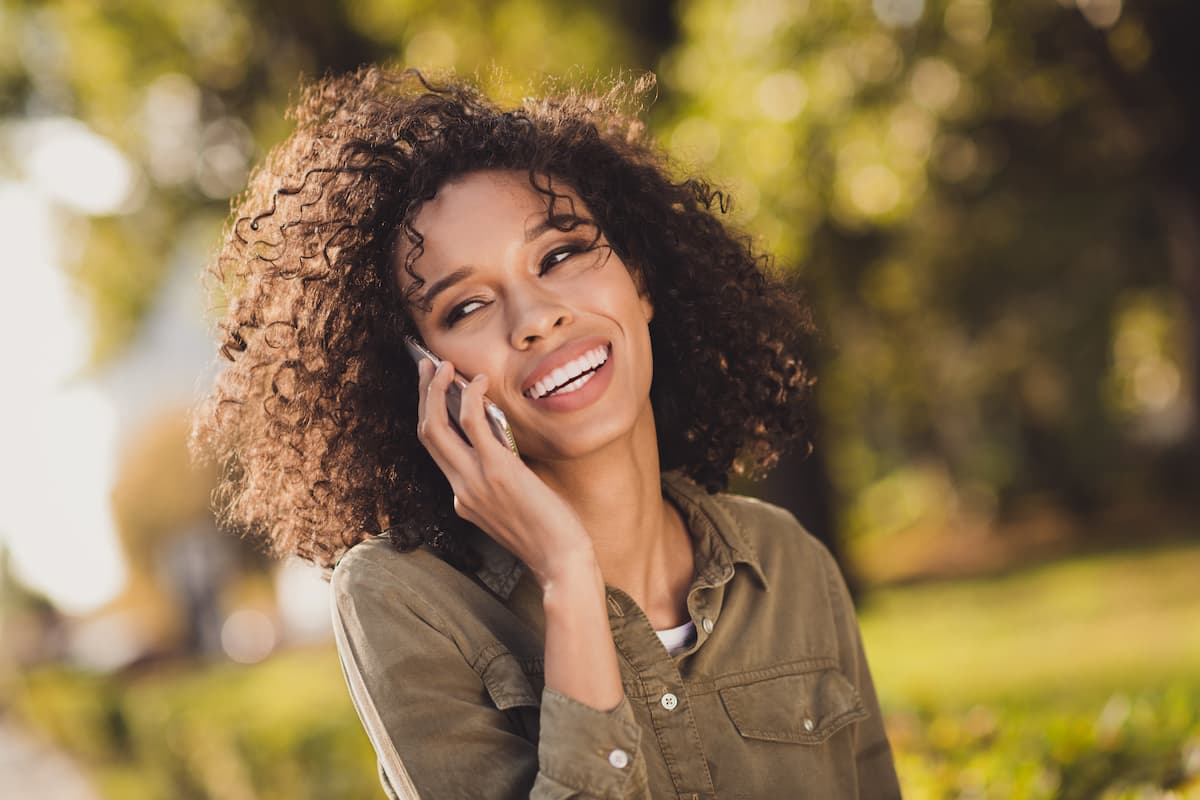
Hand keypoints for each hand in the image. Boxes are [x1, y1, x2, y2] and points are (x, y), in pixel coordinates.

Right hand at [416, 359, 595, 585]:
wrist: (561, 560)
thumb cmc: (548, 533)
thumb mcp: (512, 506)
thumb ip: (499, 479)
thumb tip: (502, 441)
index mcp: (462, 498)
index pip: (436, 452)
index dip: (431, 416)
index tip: (433, 390)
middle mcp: (460, 489)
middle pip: (426, 434)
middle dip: (422, 395)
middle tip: (427, 365)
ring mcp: (474, 481)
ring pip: (436, 427)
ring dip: (436, 389)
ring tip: (445, 365)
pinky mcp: (497, 470)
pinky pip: (471, 423)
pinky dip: (470, 396)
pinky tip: (479, 382)